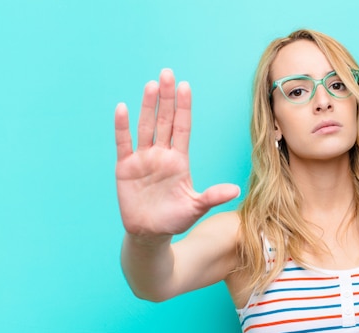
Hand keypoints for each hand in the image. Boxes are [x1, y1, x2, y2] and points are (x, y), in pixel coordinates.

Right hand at [114, 69, 239, 238]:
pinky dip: (122, 127)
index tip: (186, 86)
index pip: (182, 127)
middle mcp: (162, 155)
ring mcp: (143, 159)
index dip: (184, 107)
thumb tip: (236, 191)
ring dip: (147, 106)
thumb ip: (212, 196)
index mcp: (180, 160)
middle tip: (167, 73)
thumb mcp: (196, 207)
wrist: (151, 233)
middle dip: (167, 98)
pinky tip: (122, 108)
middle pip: (165, 120)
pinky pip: (123, 143)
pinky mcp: (125, 168)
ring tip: (151, 84)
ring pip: (145, 127)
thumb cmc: (175, 219)